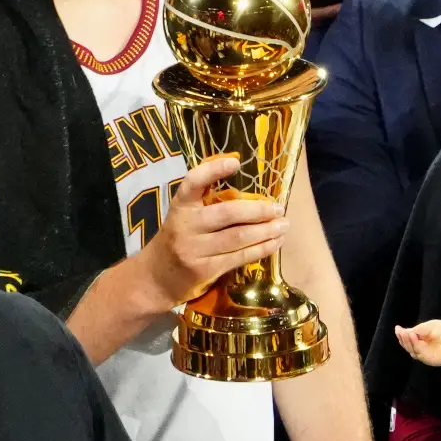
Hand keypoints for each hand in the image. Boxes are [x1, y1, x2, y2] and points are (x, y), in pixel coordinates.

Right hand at [135, 155, 289, 310]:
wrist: (156, 278)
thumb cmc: (179, 238)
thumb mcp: (184, 215)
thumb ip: (206, 200)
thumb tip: (247, 185)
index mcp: (180, 206)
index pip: (193, 183)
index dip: (212, 170)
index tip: (235, 162)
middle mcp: (186, 226)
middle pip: (228, 214)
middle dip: (258, 210)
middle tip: (279, 207)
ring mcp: (195, 249)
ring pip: (238, 237)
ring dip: (266, 231)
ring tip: (284, 225)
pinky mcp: (205, 269)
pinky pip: (239, 257)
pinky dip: (261, 249)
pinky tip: (275, 242)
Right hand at [395, 320, 440, 366]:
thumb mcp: (428, 327)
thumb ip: (416, 330)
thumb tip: (401, 330)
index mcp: (419, 340)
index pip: (407, 340)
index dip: (401, 336)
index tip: (397, 329)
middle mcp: (421, 349)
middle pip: (407, 347)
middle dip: (403, 339)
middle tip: (402, 332)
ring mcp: (426, 355)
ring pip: (412, 351)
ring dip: (409, 342)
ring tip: (408, 334)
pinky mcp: (431, 360)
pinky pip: (421, 354)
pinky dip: (416, 346)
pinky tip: (414, 338)